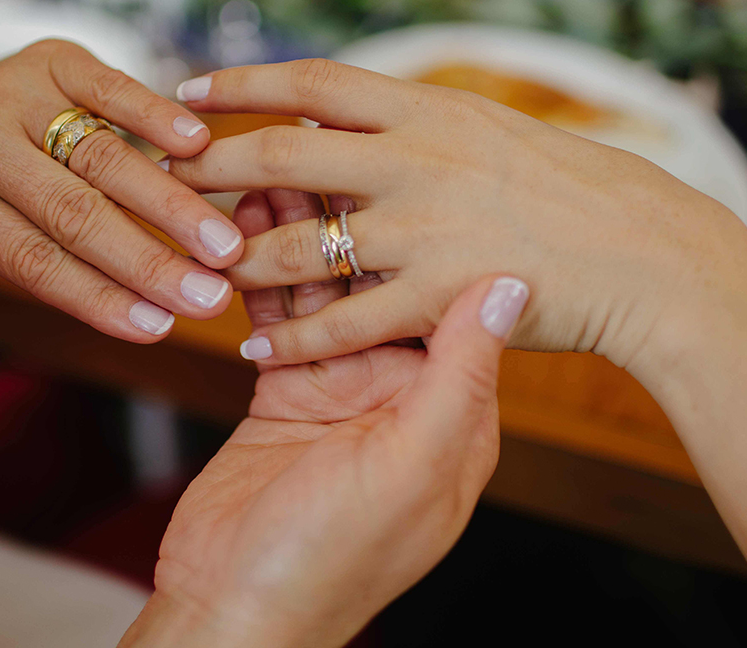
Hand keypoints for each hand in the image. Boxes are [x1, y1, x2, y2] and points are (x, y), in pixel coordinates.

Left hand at [0, 40, 242, 341]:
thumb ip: (52, 262)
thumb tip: (152, 314)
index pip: (34, 261)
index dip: (100, 297)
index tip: (161, 328)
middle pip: (72, 213)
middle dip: (149, 261)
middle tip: (210, 295)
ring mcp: (11, 92)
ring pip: (101, 158)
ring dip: (170, 206)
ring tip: (223, 245)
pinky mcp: (51, 57)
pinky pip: (112, 90)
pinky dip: (156, 119)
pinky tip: (198, 146)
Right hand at [119, 189, 526, 647]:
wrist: (238, 614)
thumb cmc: (333, 560)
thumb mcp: (411, 467)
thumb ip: (459, 375)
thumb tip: (508, 287)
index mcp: (451, 408)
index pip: (450, 297)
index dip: (432, 228)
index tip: (411, 161)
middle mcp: (402, 388)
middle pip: (383, 279)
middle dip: (350, 214)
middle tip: (323, 146)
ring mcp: (342, 385)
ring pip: (325, 286)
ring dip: (296, 231)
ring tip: (269, 167)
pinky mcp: (287, 390)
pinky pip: (278, 315)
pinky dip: (259, 271)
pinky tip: (241, 225)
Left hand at [165, 59, 746, 369]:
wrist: (646, 251)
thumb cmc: (572, 190)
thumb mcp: (491, 132)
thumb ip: (416, 128)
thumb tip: (345, 114)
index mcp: (431, 109)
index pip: (313, 82)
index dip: (243, 83)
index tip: (188, 89)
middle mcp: (419, 159)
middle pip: (286, 154)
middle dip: (213, 165)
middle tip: (163, 177)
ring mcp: (427, 229)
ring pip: (302, 243)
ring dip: (239, 255)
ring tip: (197, 268)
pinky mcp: (441, 297)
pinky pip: (345, 321)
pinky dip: (294, 334)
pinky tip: (254, 343)